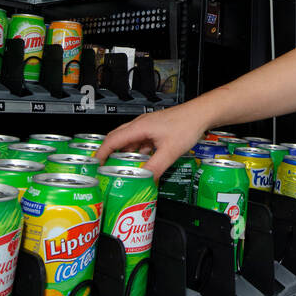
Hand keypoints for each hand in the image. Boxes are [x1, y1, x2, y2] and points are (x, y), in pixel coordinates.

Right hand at [94, 101, 210, 178]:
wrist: (200, 114)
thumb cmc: (187, 124)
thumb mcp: (170, 151)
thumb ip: (156, 167)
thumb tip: (144, 181)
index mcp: (139, 127)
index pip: (112, 140)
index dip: (101, 153)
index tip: (95, 164)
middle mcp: (140, 125)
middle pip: (117, 138)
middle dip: (109, 153)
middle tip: (105, 167)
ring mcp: (148, 126)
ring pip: (129, 140)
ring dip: (125, 153)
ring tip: (124, 168)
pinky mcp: (155, 129)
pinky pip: (140, 141)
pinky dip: (137, 152)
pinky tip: (144, 161)